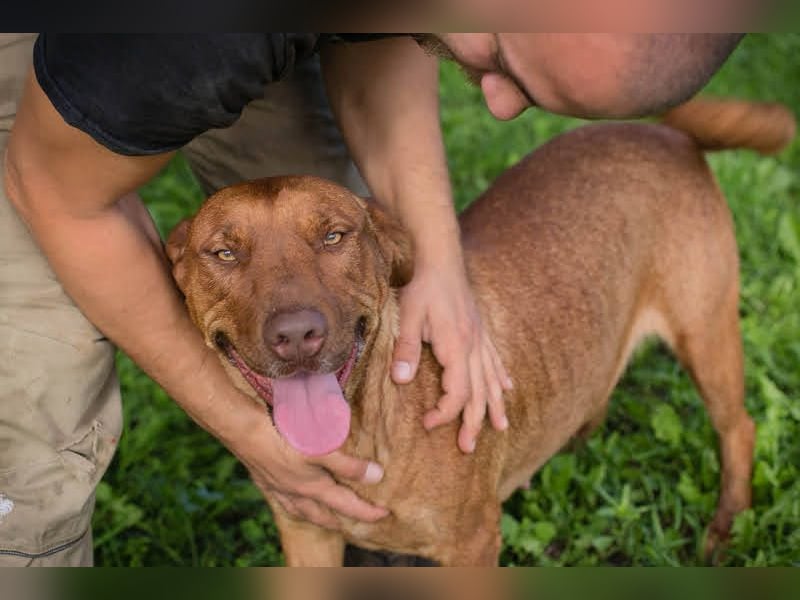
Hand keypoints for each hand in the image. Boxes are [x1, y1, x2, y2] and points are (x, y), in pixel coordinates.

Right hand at [231, 406, 388, 529]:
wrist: (243, 431)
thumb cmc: (283, 439)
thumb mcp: (322, 451)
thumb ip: (349, 466)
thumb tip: (377, 476)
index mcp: (312, 489)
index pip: (347, 505)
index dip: (367, 511)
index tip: (385, 514)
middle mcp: (295, 494)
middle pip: (321, 514)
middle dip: (339, 520)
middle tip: (352, 523)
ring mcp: (277, 488)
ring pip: (300, 510)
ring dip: (315, 515)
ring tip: (324, 515)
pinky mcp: (263, 478)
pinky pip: (281, 499)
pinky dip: (292, 503)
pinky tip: (291, 496)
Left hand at [391, 260, 512, 452]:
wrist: (442, 259)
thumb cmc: (423, 287)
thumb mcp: (407, 315)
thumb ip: (405, 348)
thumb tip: (402, 379)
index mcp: (457, 346)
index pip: (458, 392)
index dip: (445, 412)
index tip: (428, 423)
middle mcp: (474, 346)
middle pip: (480, 393)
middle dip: (474, 422)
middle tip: (467, 447)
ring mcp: (481, 339)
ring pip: (493, 380)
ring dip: (495, 406)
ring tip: (501, 429)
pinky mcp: (481, 331)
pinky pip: (496, 361)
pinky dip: (502, 378)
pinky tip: (508, 389)